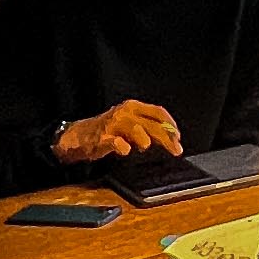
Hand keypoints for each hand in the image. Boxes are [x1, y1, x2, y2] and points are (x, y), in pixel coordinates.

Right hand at [57, 100, 183, 161]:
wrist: (80, 136)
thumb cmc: (109, 130)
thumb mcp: (130, 123)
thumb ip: (148, 127)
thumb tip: (171, 136)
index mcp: (133, 107)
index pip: (158, 112)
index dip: (171, 125)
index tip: (178, 137)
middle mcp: (124, 113)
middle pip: (151, 123)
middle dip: (166, 137)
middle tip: (176, 150)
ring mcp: (113, 125)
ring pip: (136, 129)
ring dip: (145, 140)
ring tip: (146, 147)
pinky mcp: (102, 138)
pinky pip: (115, 142)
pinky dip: (123, 147)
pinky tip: (126, 151)